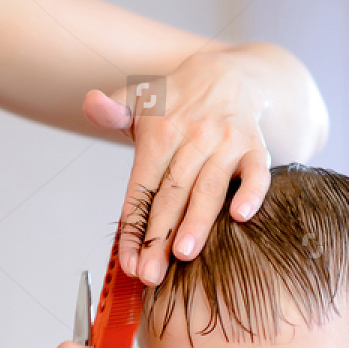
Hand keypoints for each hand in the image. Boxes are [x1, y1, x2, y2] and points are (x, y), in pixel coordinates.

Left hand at [85, 49, 274, 285]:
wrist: (229, 73)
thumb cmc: (178, 102)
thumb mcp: (141, 100)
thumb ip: (114, 110)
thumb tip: (92, 104)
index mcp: (160, 133)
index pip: (141, 188)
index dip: (133, 227)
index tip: (128, 262)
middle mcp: (193, 138)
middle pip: (172, 195)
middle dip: (159, 237)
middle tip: (150, 274)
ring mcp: (225, 143)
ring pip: (209, 188)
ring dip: (197, 222)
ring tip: (184, 255)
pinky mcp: (255, 146)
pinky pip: (256, 172)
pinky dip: (251, 193)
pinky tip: (241, 217)